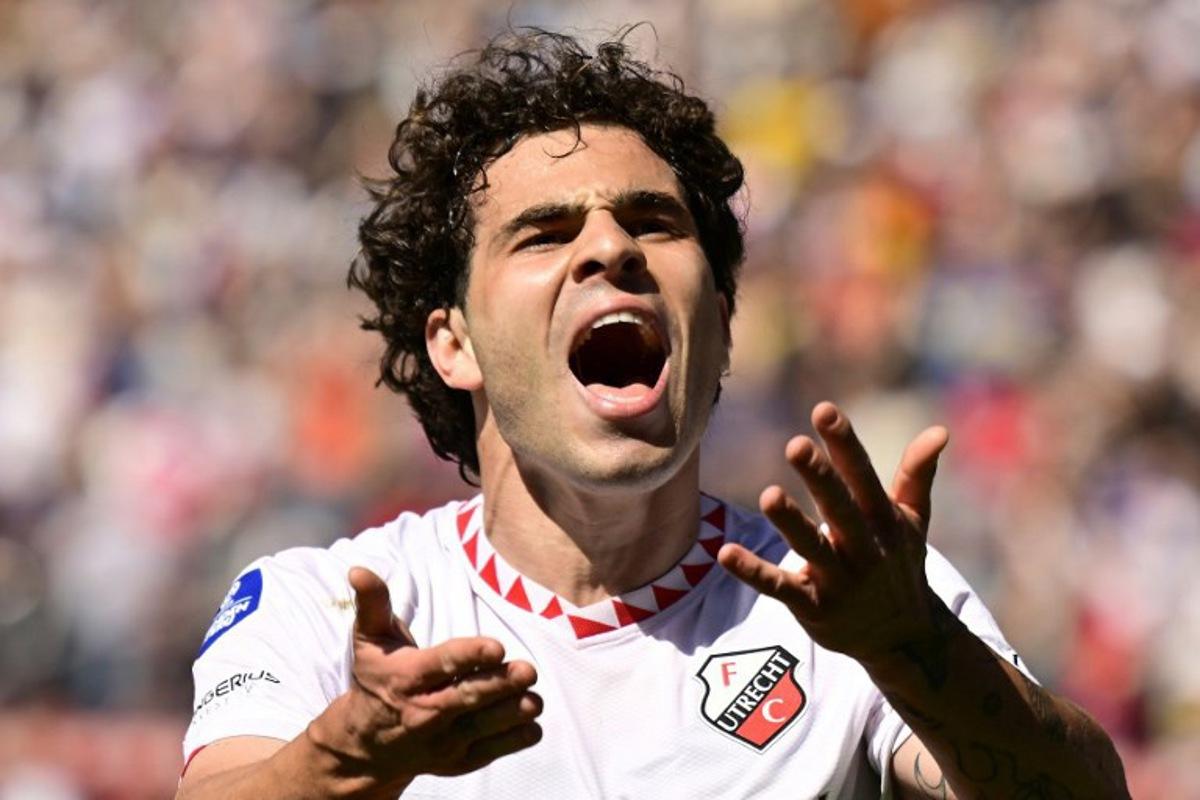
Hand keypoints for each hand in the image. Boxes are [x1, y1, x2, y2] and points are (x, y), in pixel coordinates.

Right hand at [308, 568, 542, 789]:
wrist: (364, 745)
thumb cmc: (375, 680)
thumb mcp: (369, 640)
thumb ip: (372, 603)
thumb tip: (358, 569)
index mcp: (405, 678)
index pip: (441, 665)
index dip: (469, 656)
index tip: (497, 647)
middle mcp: (422, 713)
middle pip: (466, 698)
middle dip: (499, 685)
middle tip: (528, 671)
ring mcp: (440, 741)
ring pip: (481, 727)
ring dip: (511, 714)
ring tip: (534, 700)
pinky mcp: (455, 761)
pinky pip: (488, 752)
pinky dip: (512, 741)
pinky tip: (533, 725)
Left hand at [717, 402, 949, 662]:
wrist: (904, 639)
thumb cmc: (899, 564)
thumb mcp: (912, 521)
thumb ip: (916, 475)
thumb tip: (939, 429)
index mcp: (882, 521)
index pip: (863, 476)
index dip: (844, 444)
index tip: (824, 410)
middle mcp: (864, 549)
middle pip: (840, 509)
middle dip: (820, 478)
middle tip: (796, 445)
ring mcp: (839, 580)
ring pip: (812, 548)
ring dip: (791, 523)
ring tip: (768, 496)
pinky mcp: (814, 607)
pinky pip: (780, 588)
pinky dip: (753, 572)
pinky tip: (725, 552)